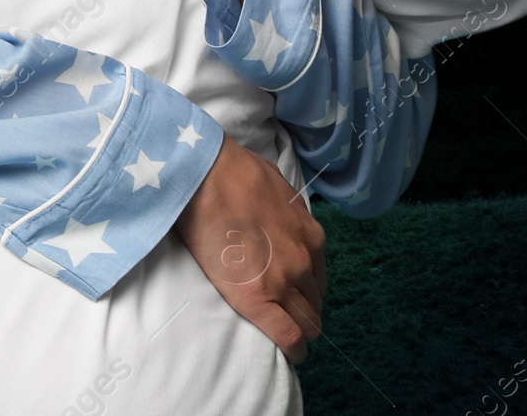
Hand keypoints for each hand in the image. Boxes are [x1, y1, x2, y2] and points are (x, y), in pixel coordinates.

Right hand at [174, 135, 324, 363]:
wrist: (207, 176)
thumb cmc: (234, 173)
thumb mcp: (277, 187)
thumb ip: (288, 211)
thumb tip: (281, 217)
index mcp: (309, 237)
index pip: (319, 279)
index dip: (309, 291)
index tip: (298, 296)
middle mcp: (303, 262)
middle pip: (315, 303)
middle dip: (305, 312)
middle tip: (289, 315)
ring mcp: (283, 282)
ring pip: (307, 323)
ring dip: (299, 329)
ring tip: (287, 334)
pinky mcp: (258, 299)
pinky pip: (288, 337)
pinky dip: (294, 349)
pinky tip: (292, 354)